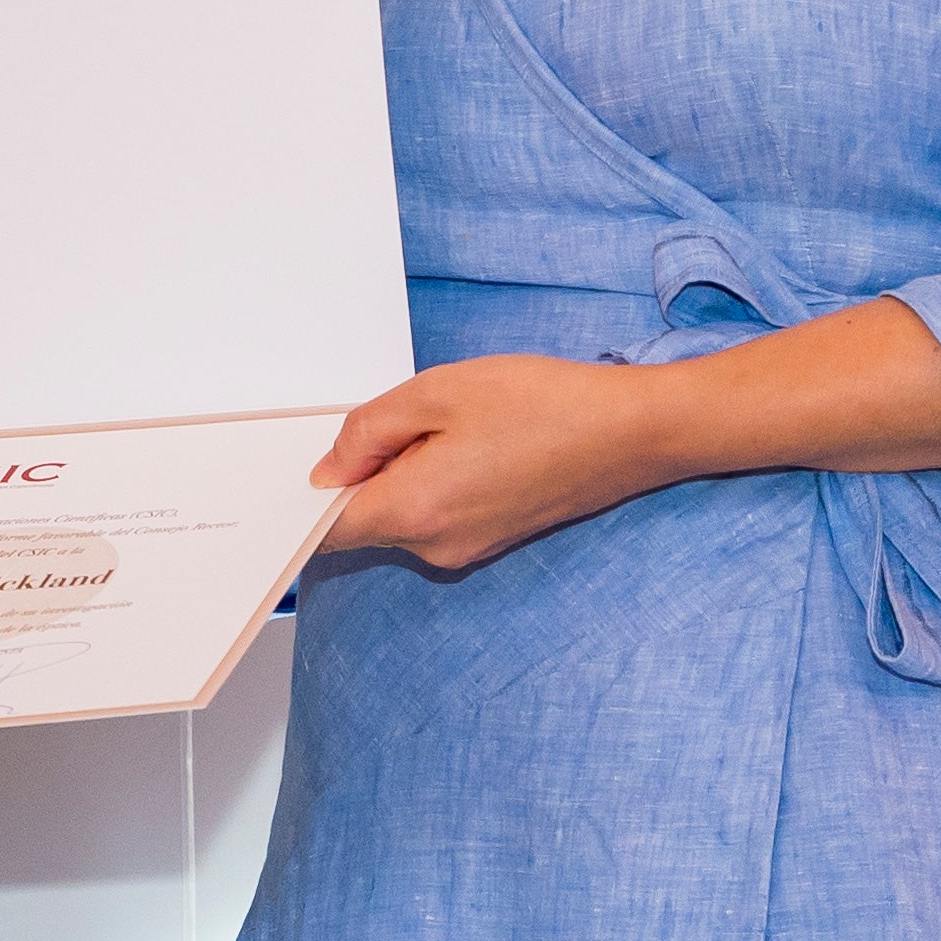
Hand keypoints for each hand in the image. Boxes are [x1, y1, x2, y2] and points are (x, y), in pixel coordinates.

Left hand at [303, 355, 693, 574]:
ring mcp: (466, 549)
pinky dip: (433, 482)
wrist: (631, 433)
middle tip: (402, 419)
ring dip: (403, 474)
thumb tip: (329, 469)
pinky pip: (435, 515)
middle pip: (363, 520)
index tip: (310, 466)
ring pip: (401, 515)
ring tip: (451, 425)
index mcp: (414, 511)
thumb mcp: (438, 391)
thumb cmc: (544, 404)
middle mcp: (435, 545)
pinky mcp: (490, 540)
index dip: (309, 499)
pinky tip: (472, 442)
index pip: (326, 530)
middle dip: (364, 472)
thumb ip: (369, 430)